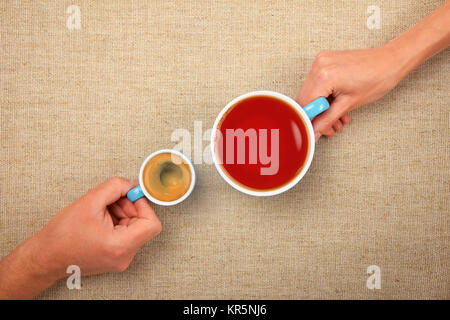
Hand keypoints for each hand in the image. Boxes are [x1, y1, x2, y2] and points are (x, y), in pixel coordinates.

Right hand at [35, 177, 161, 276]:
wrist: (45, 257)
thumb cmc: (62, 235)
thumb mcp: (90, 201)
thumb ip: (115, 187)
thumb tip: (131, 183)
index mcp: (120, 246)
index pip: (152, 224)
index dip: (143, 205)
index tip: (130, 195)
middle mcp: (124, 256)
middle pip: (143, 224)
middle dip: (129, 206)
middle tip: (111, 199)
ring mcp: (121, 259)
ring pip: (134, 228)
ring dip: (121, 213)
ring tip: (101, 209)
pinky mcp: (115, 257)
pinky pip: (126, 234)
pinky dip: (117, 221)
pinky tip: (100, 217)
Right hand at [297, 46, 401, 139]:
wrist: (391, 61)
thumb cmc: (377, 79)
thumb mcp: (349, 105)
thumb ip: (327, 119)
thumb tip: (315, 131)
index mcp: (324, 76)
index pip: (305, 104)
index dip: (308, 120)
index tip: (313, 131)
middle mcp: (319, 66)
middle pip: (306, 98)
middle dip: (316, 116)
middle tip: (327, 128)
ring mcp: (321, 61)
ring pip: (312, 92)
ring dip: (322, 108)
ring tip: (336, 120)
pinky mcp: (326, 60)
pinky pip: (318, 82)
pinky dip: (325, 96)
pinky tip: (337, 106)